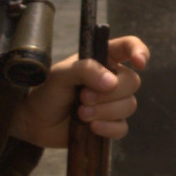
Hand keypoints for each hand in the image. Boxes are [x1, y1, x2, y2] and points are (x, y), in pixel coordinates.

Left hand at [14, 31, 148, 148]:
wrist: (35, 121)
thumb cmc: (47, 91)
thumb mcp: (61, 74)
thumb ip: (85, 70)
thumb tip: (111, 82)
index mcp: (103, 59)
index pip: (129, 47)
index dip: (140, 52)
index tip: (140, 63)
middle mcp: (112, 78)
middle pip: (132, 82)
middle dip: (109, 93)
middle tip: (83, 97)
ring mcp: (112, 103)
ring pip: (129, 105)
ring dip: (105, 111)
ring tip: (81, 114)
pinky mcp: (110, 124)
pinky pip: (122, 127)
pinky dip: (108, 128)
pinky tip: (92, 127)